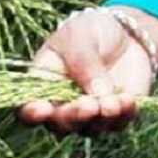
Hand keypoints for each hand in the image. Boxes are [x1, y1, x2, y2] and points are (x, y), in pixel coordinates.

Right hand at [17, 8, 152, 134]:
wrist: (125, 31)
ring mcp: (89, 114)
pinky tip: (129, 99)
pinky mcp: (115, 115)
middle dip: (73, 117)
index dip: (32, 113)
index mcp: (43, 85)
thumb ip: (83, 63)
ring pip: (90, 128)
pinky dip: (123, 114)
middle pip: (60, 124)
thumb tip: (96, 95)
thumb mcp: (80, 36)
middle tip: (87, 105)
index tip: (43, 109)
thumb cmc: (91, 30)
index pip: (29, 108)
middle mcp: (62, 105)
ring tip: (113, 102)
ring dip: (100, 118)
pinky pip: (118, 123)